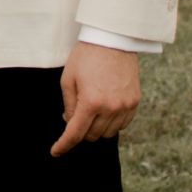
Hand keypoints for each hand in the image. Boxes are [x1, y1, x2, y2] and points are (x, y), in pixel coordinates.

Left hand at [52, 40, 139, 155]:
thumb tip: (70, 123)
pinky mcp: (134, 102)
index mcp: (90, 102)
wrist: (112, 40)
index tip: (56, 151)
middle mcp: (110, 108)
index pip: (75, 134)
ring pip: (108, 133)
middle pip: (92, 135)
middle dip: (80, 130)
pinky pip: (122, 124)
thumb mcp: (68, 79)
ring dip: (96, 128)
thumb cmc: (86, 57)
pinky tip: (105, 110)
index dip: (63, 145)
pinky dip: (111, 123)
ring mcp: (125, 106)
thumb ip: (68, 106)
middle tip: (75, 114)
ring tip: (90, 110)